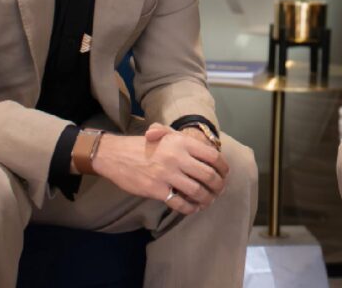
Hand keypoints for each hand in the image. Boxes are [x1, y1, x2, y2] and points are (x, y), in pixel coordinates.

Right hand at [93, 123, 228, 214]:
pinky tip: (193, 208)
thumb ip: (184, 138)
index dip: (223, 167)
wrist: (115, 155)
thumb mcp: (163, 133)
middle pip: (208, 175)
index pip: (212, 156)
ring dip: (207, 199)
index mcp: (181, 142)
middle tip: (219, 190)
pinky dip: (190, 208)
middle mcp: (177, 157)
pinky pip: (180, 203)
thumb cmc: (141, 145)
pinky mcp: (157, 190)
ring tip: (209, 201)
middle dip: (218, 186)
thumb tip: (203, 148)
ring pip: (197, 191)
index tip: (225, 174)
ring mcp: (167, 175)